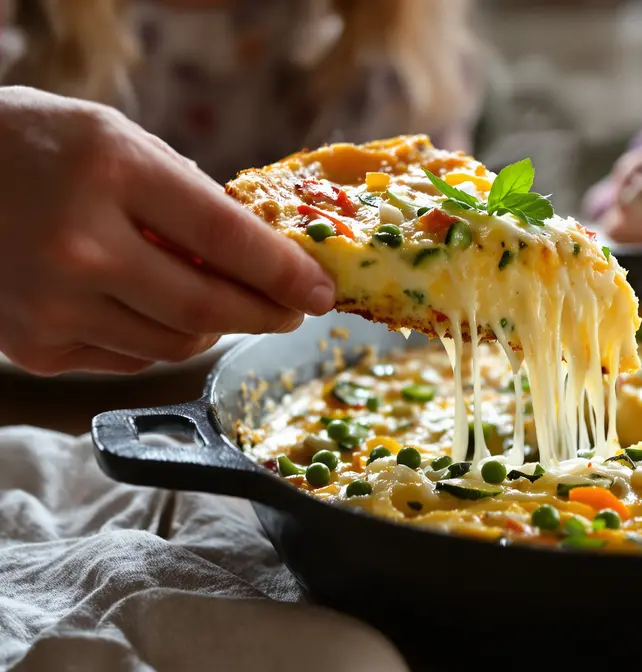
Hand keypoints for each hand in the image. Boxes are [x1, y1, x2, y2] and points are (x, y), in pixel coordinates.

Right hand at [0, 87, 334, 375]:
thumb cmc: (36, 146)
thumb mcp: (119, 140)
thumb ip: (189, 194)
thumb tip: (261, 250)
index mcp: (113, 173)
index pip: (228, 239)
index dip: (286, 272)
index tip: (322, 290)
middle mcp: (81, 245)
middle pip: (207, 309)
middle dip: (266, 314)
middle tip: (291, 310)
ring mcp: (52, 304)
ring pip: (174, 346)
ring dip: (214, 329)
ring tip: (222, 303)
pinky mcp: (35, 347)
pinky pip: (130, 360)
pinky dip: (159, 339)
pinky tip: (152, 308)